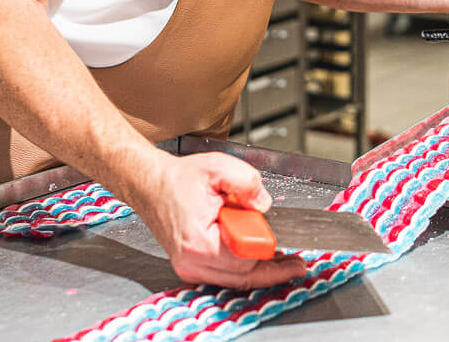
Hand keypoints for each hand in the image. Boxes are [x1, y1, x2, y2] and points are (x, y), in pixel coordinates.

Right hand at [128, 151, 307, 288]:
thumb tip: (263, 205)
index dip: (267, 250)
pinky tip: (261, 259)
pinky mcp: (192, 269)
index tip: (288, 249)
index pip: (245, 257)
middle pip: (245, 276)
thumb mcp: (218, 166)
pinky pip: (227, 277)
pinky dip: (246, 270)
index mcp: (199, 241)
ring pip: (237, 281)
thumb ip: (247, 182)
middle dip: (272, 267)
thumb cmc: (180, 179)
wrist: (152, 185)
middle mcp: (193, 262)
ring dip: (262, 271)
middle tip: (296, 263)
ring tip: (285, 262)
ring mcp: (191, 269)